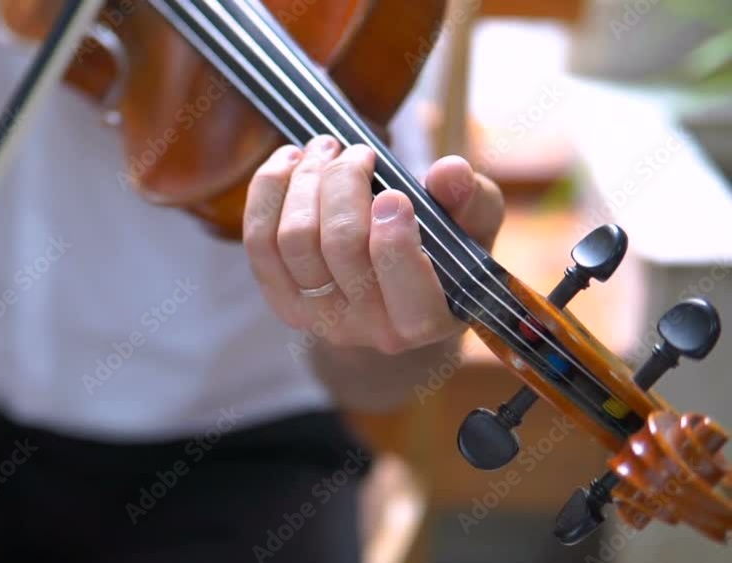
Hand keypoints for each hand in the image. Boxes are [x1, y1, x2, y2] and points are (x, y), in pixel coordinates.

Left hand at [244, 135, 503, 354]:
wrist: (395, 287)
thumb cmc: (443, 250)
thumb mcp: (472, 225)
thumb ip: (471, 201)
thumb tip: (449, 171)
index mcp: (423, 320)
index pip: (408, 293)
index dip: (395, 242)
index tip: (395, 193)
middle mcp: (368, 330)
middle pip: (340, 247)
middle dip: (344, 184)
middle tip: (358, 151)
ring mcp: (319, 319)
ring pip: (294, 240)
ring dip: (306, 181)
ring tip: (325, 148)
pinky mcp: (282, 301)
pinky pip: (260, 243)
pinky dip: (269, 192)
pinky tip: (289, 162)